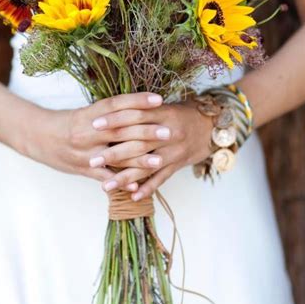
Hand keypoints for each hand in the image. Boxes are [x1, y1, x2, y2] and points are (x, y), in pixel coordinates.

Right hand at [20, 92, 165, 187]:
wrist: (37, 136)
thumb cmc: (67, 123)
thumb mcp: (87, 112)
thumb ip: (110, 112)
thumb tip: (139, 105)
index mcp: (90, 113)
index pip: (117, 104)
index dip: (138, 101)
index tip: (159, 99)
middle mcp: (88, 130)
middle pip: (121, 130)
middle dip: (147, 131)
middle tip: (169, 131)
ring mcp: (86, 151)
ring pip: (115, 155)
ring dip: (139, 159)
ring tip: (160, 160)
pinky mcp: (82, 168)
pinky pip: (104, 176)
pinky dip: (121, 180)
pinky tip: (137, 184)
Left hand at [89, 99, 211, 198]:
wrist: (212, 126)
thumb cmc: (181, 115)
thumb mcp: (163, 107)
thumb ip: (141, 109)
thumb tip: (110, 110)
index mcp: (163, 113)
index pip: (135, 115)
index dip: (114, 120)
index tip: (94, 125)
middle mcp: (169, 132)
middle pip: (138, 143)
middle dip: (113, 153)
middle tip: (92, 161)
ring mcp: (174, 150)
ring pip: (147, 165)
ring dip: (125, 177)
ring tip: (105, 186)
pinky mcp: (179, 164)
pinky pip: (162, 178)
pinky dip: (148, 188)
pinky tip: (133, 196)